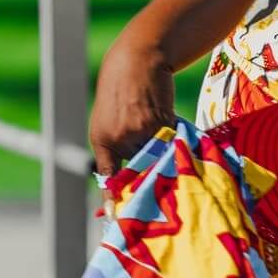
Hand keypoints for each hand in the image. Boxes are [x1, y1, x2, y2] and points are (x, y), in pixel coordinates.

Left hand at [88, 33, 176, 194]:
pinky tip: (171, 123)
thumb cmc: (122, 88)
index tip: (120, 217)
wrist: (137, 60)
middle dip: (150, 174)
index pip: (109, 178)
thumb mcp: (110, 118)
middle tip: (158, 179)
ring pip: (159, 157)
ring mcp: (138, 132)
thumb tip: (133, 170)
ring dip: (166, 153)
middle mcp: (117, 139)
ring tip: (165, 142)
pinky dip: (176, 138)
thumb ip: (119, 144)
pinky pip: (171, 143)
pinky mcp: (158, 123)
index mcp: (101, 140)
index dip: (116, 199)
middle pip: (140, 170)